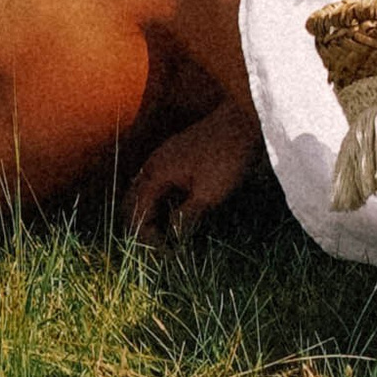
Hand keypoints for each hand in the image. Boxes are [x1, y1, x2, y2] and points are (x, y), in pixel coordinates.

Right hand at [124, 99, 260, 244]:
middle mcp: (153, 164)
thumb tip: (171, 239)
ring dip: (150, 214)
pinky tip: (175, 212)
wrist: (244, 120)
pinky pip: (158, 183)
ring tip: (166, 236)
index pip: (136, 215)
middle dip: (141, 228)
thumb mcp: (208, 196)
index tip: (165, 256)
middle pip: (133, 203)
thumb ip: (184, 219)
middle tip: (158, 249)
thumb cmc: (227, 158)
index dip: (146, 240)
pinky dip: (160, 201)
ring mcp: (164, 157)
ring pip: (145, 192)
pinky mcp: (177, 155)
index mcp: (155, 174)